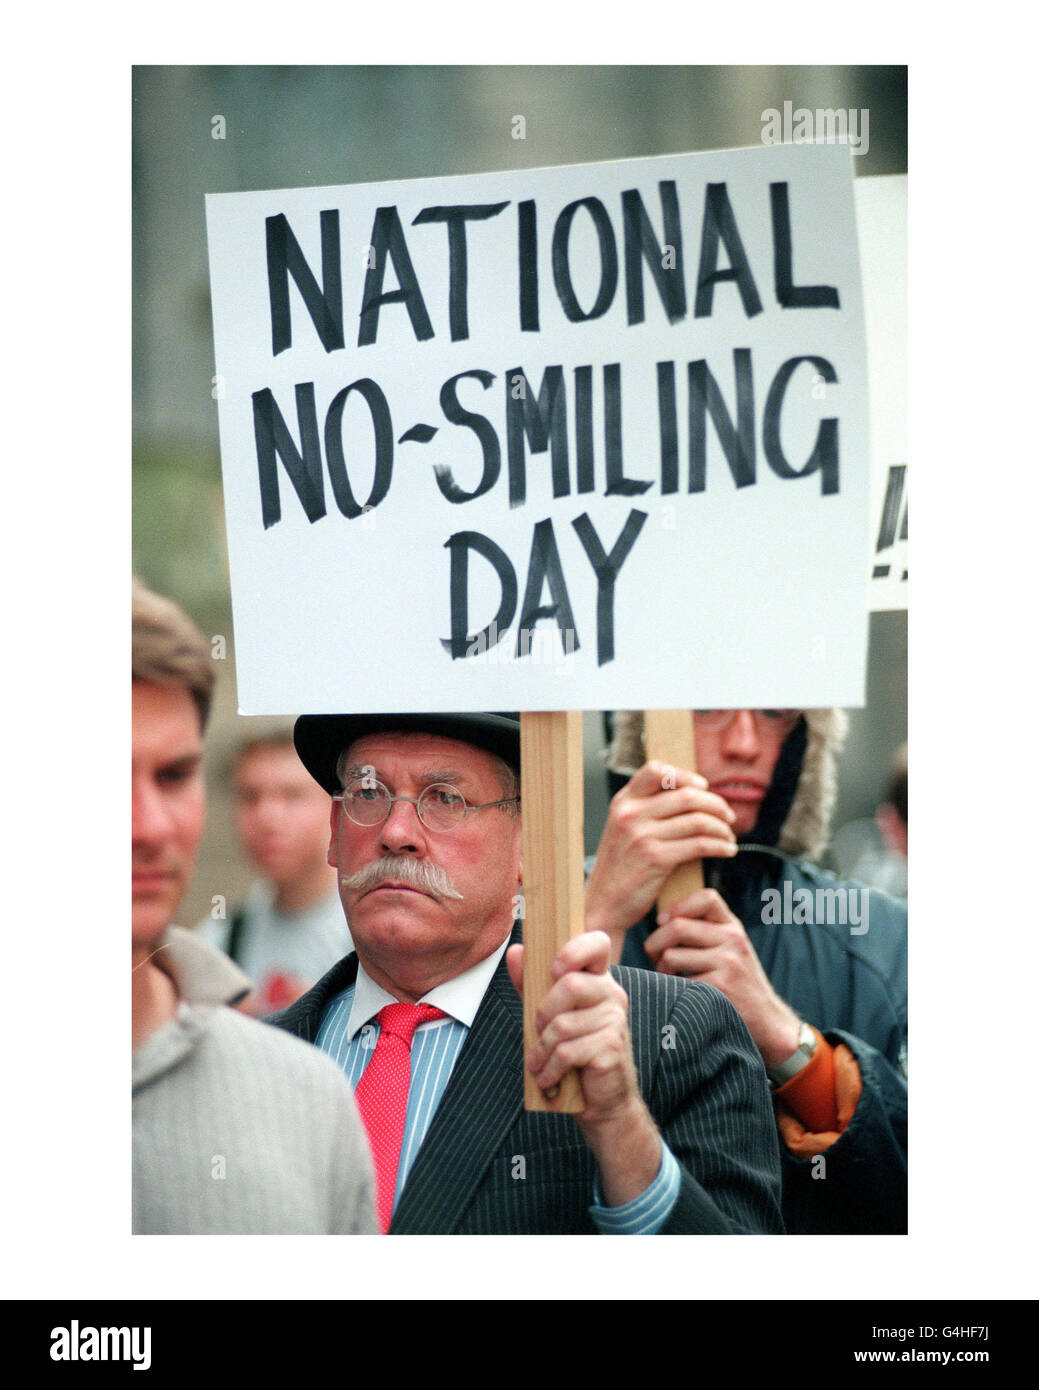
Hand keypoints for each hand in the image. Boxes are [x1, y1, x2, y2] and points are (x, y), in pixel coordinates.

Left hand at [507, 932, 661, 1204]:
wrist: (603, 1102)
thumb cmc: (575, 1053)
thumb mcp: (549, 1014)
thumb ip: (532, 982)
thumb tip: (515, 950)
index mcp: (598, 980)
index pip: (597, 943)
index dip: (574, 949)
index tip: (554, 968)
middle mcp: (612, 995)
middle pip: (570, 985)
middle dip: (542, 1012)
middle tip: (538, 1032)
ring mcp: (615, 1021)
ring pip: (562, 1024)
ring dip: (541, 1049)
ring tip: (538, 1063)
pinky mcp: (611, 1048)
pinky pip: (567, 1051)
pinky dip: (549, 1068)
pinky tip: (548, 1077)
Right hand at [584, 760, 737, 950]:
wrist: (603, 904)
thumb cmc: (621, 868)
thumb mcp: (623, 830)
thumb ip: (647, 811)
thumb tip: (693, 796)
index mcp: (623, 802)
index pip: (656, 771)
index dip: (685, 775)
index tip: (703, 787)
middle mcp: (630, 814)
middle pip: (687, 796)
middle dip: (716, 805)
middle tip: (729, 817)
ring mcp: (642, 836)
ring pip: (698, 821)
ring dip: (722, 828)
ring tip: (730, 837)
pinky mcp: (656, 858)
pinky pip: (700, 845)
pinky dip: (720, 846)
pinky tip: (727, 851)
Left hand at [644, 888, 800, 1068]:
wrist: (767, 1019)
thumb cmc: (739, 982)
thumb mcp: (731, 947)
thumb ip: (707, 929)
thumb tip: (662, 919)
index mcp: (733, 927)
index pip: (706, 897)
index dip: (678, 906)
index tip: (663, 921)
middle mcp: (732, 940)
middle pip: (677, 927)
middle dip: (655, 943)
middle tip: (654, 956)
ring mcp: (727, 963)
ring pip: (671, 955)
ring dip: (661, 969)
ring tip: (669, 976)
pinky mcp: (719, 987)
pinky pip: (678, 982)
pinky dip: (672, 988)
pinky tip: (682, 993)